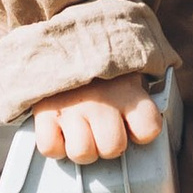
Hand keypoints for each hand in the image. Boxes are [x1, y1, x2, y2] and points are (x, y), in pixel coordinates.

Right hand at [28, 81, 165, 162]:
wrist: (63, 39)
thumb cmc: (101, 71)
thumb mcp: (128, 76)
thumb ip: (138, 101)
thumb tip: (143, 129)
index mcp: (128, 91)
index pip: (148, 129)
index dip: (141, 133)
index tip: (132, 125)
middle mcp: (102, 100)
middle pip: (112, 148)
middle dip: (107, 145)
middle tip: (101, 129)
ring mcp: (72, 107)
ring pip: (82, 152)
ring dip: (81, 147)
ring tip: (80, 131)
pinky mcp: (44, 112)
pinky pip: (50, 147)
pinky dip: (53, 145)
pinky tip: (59, 130)